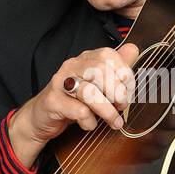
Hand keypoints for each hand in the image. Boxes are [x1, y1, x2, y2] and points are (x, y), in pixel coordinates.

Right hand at [9, 43, 139, 168]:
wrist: (41, 117)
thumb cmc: (73, 100)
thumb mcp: (97, 84)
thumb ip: (116, 68)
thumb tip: (133, 49)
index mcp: (84, 59)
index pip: (109, 56)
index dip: (124, 74)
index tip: (128, 92)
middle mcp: (71, 66)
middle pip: (101, 72)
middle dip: (117, 93)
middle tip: (122, 108)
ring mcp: (60, 83)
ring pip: (90, 93)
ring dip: (107, 111)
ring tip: (114, 122)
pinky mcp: (53, 102)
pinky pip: (79, 110)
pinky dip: (89, 121)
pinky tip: (90, 124)